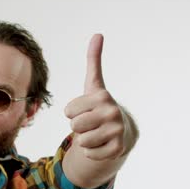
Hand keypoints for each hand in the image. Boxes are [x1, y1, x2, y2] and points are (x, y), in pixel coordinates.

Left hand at [64, 34, 134, 159]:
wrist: (121, 129)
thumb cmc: (100, 106)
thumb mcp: (93, 84)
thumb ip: (94, 60)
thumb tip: (98, 34)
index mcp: (102, 97)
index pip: (68, 111)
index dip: (72, 113)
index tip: (85, 109)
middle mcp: (112, 112)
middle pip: (74, 126)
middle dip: (78, 126)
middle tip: (90, 123)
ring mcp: (116, 131)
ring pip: (82, 141)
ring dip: (85, 139)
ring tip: (96, 132)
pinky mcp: (117, 149)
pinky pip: (91, 154)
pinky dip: (92, 152)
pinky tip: (102, 143)